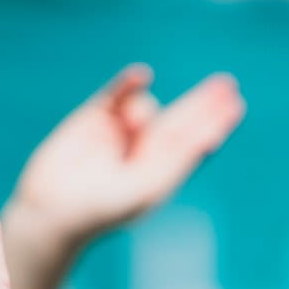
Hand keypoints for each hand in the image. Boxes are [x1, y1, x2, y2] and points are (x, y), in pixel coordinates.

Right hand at [9, 65, 245, 244]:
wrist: (52, 210)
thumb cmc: (101, 211)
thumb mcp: (145, 189)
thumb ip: (175, 164)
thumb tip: (207, 140)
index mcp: (161, 175)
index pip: (193, 144)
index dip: (213, 124)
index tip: (236, 106)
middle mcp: (144, 153)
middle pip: (180, 121)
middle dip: (202, 103)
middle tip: (228, 84)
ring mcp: (120, 134)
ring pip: (147, 107)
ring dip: (142, 110)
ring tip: (129, 126)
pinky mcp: (94, 118)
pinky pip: (117, 95)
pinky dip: (129, 86)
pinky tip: (142, 77)